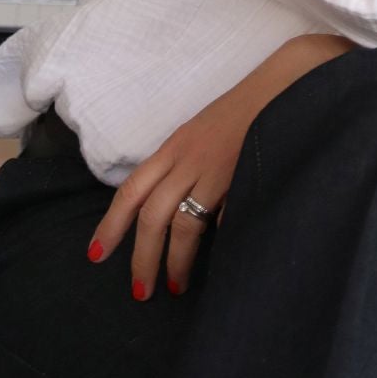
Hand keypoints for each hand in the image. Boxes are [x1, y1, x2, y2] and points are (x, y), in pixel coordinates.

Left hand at [86, 34, 352, 298]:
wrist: (280, 85)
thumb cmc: (241, 112)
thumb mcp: (201, 136)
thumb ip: (187, 172)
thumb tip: (179, 219)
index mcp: (174, 147)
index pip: (131, 190)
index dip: (111, 225)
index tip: (96, 256)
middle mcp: (187, 159)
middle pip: (152, 215)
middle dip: (141, 259)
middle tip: (140, 292)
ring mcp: (215, 169)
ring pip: (184, 224)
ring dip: (176, 261)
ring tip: (175, 287)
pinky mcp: (242, 177)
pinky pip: (223, 217)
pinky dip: (218, 239)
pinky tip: (220, 258)